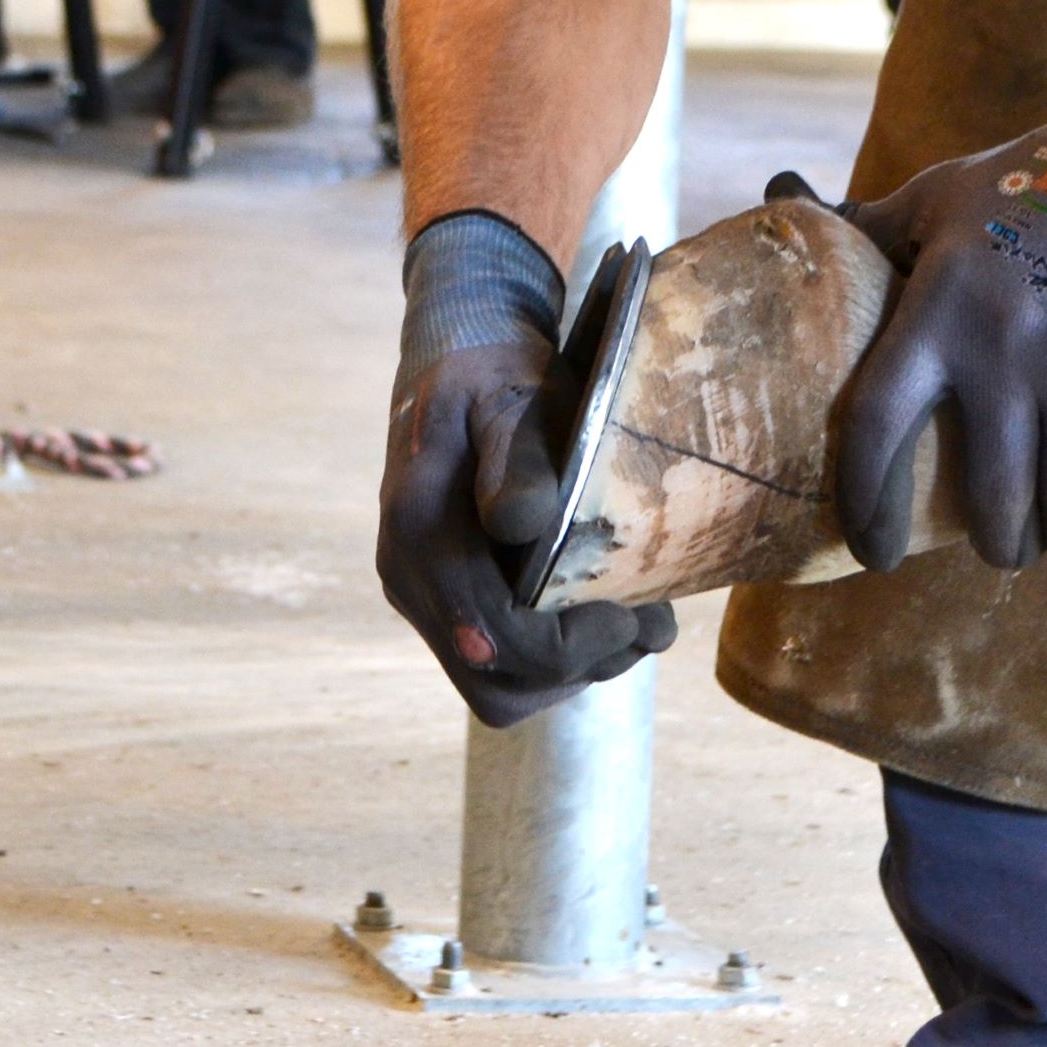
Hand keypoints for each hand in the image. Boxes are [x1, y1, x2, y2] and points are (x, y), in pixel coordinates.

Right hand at [378, 217, 676, 727]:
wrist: (458, 358)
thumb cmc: (497, 373)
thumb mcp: (514, 395)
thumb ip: (518, 458)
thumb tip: (516, 526)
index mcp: (419, 529)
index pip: (494, 637)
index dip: (569, 646)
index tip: (629, 611)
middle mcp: (408, 577)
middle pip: (494, 683)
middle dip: (576, 667)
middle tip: (638, 620)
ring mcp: (421, 596)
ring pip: (497, 687)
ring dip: (572, 670)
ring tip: (627, 616)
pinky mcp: (443, 603)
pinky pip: (498, 667)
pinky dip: (556, 658)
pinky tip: (593, 611)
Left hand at [833, 25, 1046, 572]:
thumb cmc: (1037, 179)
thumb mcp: (940, 194)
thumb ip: (868, 225)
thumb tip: (781, 196)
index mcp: (939, 308)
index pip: (875, 427)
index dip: (865, 503)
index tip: (872, 551)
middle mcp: (1006, 345)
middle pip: (989, 499)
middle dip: (998, 544)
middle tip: (1004, 548)